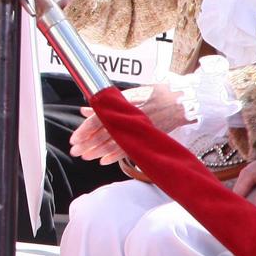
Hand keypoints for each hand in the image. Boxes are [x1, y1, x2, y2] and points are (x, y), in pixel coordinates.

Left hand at [71, 82, 188, 164]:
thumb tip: (85, 110)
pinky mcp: (146, 137)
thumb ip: (105, 105)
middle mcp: (128, 117)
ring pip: (114, 144)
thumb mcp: (128, 95)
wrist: (181, 101)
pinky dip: (115, 156)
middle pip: (103, 134)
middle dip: (87, 145)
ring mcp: (137, 129)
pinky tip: (104, 161)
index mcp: (122, 104)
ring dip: (98, 152)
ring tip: (86, 157)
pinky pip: (129, 150)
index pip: (98, 119)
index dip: (85, 130)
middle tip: (75, 152)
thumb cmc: (153, 94)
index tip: (74, 139)